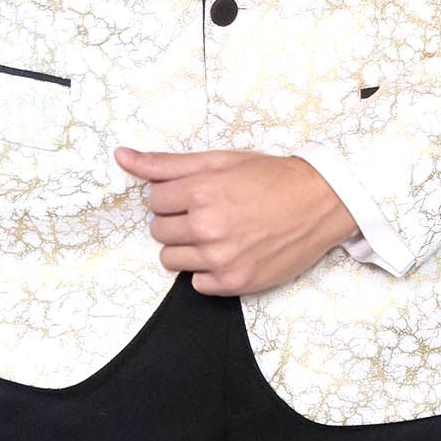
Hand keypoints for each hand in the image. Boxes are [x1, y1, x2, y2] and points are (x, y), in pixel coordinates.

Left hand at [113, 146, 359, 294]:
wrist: (319, 201)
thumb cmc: (269, 176)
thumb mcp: (218, 160)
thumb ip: (165, 163)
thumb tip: (121, 156)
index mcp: (201, 191)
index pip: (154, 200)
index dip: (173, 195)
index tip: (196, 193)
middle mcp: (207, 227)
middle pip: (159, 231)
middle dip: (178, 220)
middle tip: (208, 210)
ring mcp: (221, 258)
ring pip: (171, 259)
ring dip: (187, 247)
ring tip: (217, 232)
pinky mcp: (235, 282)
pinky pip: (197, 284)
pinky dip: (208, 271)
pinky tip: (229, 252)